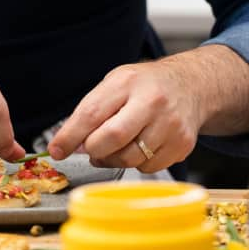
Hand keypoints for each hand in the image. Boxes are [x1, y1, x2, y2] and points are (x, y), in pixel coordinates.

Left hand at [46, 59, 204, 173]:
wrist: (191, 85)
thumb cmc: (145, 86)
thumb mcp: (116, 83)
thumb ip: (92, 110)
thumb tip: (67, 143)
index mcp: (128, 82)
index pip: (92, 113)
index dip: (70, 136)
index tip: (57, 150)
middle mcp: (152, 102)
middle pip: (112, 139)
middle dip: (93, 150)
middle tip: (90, 148)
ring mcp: (170, 125)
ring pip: (129, 158)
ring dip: (114, 159)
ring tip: (115, 146)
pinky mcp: (182, 145)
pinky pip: (148, 167)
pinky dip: (137, 162)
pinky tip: (140, 146)